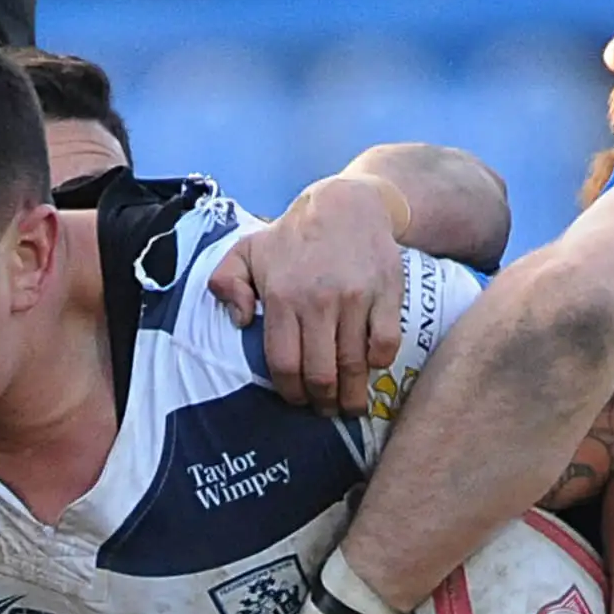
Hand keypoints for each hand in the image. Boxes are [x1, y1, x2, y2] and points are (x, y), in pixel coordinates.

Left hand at [207, 176, 404, 415]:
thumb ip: (226, 283)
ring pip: (354, 366)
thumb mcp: (247, 251)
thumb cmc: (293, 235)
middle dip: (322, 402)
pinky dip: (378, 364)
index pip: (284, 364)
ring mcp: (355, 299)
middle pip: (320, 374)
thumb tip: (239, 321)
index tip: (297, 401)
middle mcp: (318, 301)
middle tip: (325, 409)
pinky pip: (385, 345)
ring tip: (350, 405)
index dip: (290, 393)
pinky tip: (371, 368)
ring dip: (352, 395)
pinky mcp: (387, 295)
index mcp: (282, 297)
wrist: (347, 203)